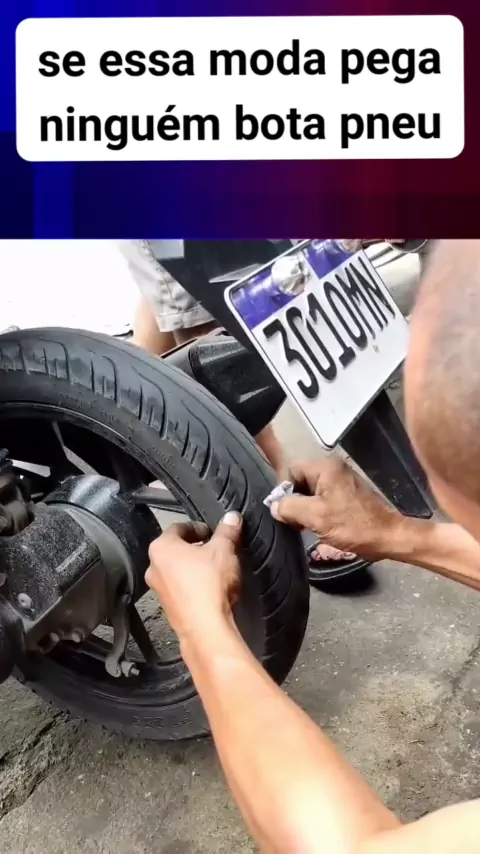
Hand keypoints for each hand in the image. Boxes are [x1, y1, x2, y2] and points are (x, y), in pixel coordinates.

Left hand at [145, 512, 242, 638]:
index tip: (213, 531)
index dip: (198, 527)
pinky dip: (194, 586)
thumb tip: (232, 518)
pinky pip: (181, 590)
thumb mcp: (224, 549)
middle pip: (176, 550)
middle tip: (216, 549)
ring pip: (178, 571)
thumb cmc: (208, 585)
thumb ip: (227, 531)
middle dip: (196, 548)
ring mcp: (160, 591)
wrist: (205, 628)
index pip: (178, 527)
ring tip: (216, 570)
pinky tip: (211, 590)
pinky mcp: (170, 609)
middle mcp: (154, 568)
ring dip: (195, 568)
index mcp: (161, 548)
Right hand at [270, 457, 402, 560]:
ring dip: (307, 508)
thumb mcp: (315, 517)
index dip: (284, 491)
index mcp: (325, 467)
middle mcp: (334, 467)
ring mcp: (343, 480)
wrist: (387, 537)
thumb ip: (289, 508)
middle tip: (296, 522)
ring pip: (312, 491)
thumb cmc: (352, 525)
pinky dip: (319, 510)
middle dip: (295, 501)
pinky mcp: (349, 493)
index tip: (286, 511)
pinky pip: (324, 497)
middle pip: (301, 480)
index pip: (291, 470)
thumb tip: (273, 506)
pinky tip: (321, 526)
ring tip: (308, 526)